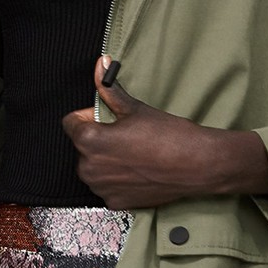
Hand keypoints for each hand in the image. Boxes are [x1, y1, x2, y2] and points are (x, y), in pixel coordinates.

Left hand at [61, 56, 267, 209]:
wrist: (196, 165)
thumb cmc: (167, 135)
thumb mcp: (134, 108)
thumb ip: (108, 89)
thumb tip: (99, 64)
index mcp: (89, 141)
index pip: (71, 123)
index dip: (89, 116)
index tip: (108, 117)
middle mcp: (88, 168)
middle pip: (82, 146)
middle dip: (98, 138)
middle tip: (126, 135)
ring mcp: (101, 188)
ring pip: (94, 167)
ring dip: (106, 159)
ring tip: (134, 153)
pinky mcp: (115, 202)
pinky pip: (107, 185)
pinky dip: (117, 178)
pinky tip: (138, 170)